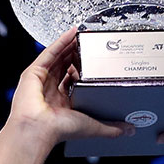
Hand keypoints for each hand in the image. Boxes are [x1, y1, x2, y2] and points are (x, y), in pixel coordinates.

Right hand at [7, 25, 132, 146]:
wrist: (40, 128)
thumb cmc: (59, 130)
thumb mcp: (93, 127)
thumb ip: (112, 128)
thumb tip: (130, 130)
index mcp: (61, 104)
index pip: (73, 81)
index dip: (84, 69)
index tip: (95, 61)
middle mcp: (50, 91)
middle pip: (65, 66)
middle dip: (77, 55)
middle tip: (89, 44)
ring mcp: (41, 81)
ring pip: (57, 58)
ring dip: (70, 46)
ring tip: (82, 36)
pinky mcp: (33, 72)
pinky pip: (49, 53)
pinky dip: (60, 42)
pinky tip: (71, 33)